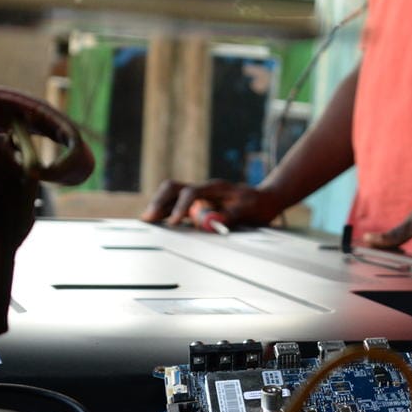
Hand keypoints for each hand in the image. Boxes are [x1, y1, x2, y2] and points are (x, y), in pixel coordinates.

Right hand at [140, 179, 279, 227]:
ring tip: (146, 222)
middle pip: (173, 188)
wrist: (265, 199)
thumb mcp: (249, 209)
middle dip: (159, 201)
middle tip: (149, 219)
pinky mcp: (197, 206)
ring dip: (158, 207)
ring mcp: (198, 197)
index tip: (174, 223)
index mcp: (215, 188)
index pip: (191, 192)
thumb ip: (231, 215)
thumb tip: (211, 224)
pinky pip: (175, 206)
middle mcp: (203, 190)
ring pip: (170, 196)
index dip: (181, 207)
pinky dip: (164, 213)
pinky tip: (157, 224)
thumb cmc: (257, 204)